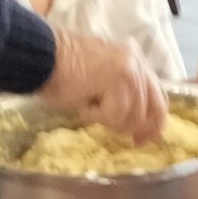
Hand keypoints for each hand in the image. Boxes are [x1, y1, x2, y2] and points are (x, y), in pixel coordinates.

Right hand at [43, 32, 166, 141]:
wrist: (40, 56)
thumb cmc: (59, 70)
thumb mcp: (98, 79)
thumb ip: (120, 93)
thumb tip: (133, 122)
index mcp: (134, 58)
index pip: (157, 94)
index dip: (154, 120)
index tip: (144, 138)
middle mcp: (137, 60)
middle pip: (154, 106)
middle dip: (143, 129)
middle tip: (133, 142)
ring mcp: (130, 68)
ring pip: (134, 114)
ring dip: (111, 121)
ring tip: (89, 111)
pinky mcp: (118, 79)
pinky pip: (116, 114)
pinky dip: (98, 117)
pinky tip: (83, 107)